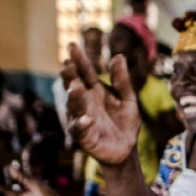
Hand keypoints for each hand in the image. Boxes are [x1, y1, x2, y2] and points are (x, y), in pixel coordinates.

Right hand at [63, 43, 140, 166]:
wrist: (127, 149)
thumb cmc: (125, 122)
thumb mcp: (128, 99)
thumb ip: (122, 80)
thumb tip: (119, 56)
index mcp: (95, 91)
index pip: (85, 72)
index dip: (79, 60)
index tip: (73, 46)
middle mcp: (84, 102)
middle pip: (74, 86)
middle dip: (70, 76)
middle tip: (68, 64)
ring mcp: (81, 118)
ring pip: (74, 106)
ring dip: (73, 97)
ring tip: (75, 87)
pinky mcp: (84, 136)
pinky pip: (79, 129)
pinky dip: (81, 124)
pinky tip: (87, 119)